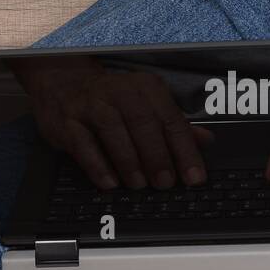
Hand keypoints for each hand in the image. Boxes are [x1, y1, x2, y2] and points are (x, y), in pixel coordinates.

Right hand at [13, 56, 211, 190]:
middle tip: (165, 183)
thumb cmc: (112, 100)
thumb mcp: (147, 105)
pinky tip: (110, 182)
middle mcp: (120, 91)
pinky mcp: (68, 120)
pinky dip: (98, 164)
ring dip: (129, 161)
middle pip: (143, 123)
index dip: (185, 151)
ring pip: (113, 130)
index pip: (171, 120)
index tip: (194, 176)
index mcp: (146, 88)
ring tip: (139, 185)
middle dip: (157, 157)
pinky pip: (83, 143)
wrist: (63, 84)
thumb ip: (175, 124)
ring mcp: (91, 104)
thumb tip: (206, 141)